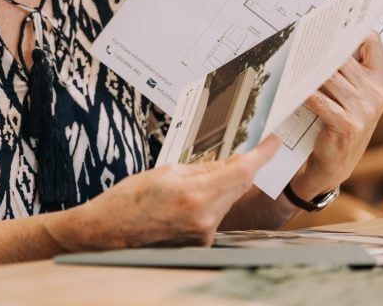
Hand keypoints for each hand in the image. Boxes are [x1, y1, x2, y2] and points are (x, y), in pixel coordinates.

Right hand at [62, 135, 280, 249]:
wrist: (108, 232)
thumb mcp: (166, 171)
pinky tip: (191, 197)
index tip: (273, 141)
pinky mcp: (200, 242)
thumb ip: (202, 167)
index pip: (242, 171)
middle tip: (243, 148)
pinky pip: (216, 214)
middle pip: (238, 185)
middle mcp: (206, 217)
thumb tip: (227, 162)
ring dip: (223, 184)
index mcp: (196, 194)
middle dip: (242, 166)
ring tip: (197, 177)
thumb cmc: (130, 198)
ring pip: (227, 199)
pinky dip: (211, 201)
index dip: (262, 154)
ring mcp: (204, 233)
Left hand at [291, 33, 382, 198]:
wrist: (334, 164)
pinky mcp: (347, 124)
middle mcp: (377, 93)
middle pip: (343, 57)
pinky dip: (302, 91)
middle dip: (319, 46)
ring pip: (328, 76)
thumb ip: (348, 68)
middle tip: (298, 33)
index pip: (372, 41)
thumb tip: (324, 35)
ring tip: (289, 56)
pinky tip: (289, 85)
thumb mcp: (352, 94)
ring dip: (306, 68)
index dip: (352, 27)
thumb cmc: (339, 122)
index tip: (331, 15)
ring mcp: (365, 110)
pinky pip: (319, 99)